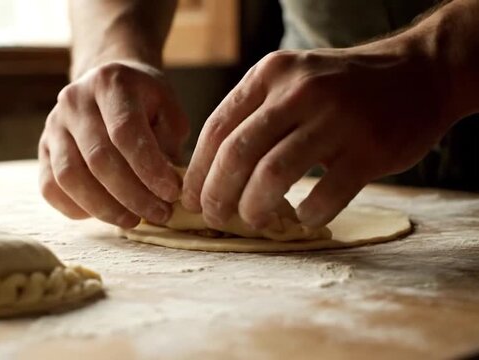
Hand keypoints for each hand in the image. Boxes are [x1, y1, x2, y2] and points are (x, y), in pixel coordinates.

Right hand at [39, 61, 189, 226]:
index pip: (125, 131)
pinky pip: (51, 187)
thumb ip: (169, 141)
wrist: (107, 87)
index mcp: (109, 82)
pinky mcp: (42, 149)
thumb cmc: (144, 102)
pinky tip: (106, 214)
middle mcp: (74, 101)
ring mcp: (52, 125)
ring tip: (134, 220)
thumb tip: (163, 185)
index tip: (171, 193)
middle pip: (98, 158)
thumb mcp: (168, 108)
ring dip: (105, 207)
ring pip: (71, 177)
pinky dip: (78, 208)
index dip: (148, 167)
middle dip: (132, 194)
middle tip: (160, 213)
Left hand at [182, 42, 449, 227]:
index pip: (217, 128)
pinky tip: (306, 217)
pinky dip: (309, 213)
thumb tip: (210, 172)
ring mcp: (337, 119)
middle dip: (218, 194)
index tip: (192, 199)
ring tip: (254, 220)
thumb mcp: (291, 82)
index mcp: (270, 75)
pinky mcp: (370, 149)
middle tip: (215, 217)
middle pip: (238, 154)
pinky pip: (326, 194)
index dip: (199, 171)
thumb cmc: (341, 88)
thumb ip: (254, 116)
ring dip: (255, 207)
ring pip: (273, 175)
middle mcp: (299, 91)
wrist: (418, 74)